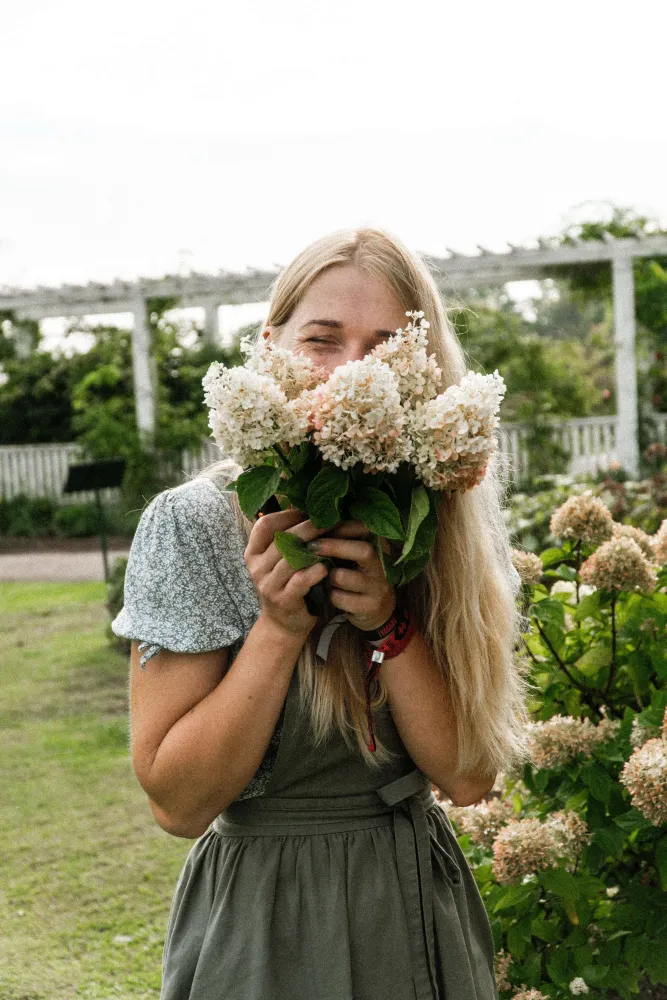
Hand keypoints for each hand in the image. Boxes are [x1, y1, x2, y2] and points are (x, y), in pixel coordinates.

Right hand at [244, 509, 330, 635]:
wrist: (284, 623)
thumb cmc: (287, 584)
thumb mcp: (281, 560)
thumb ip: (287, 538)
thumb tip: (310, 507)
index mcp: (253, 552)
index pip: (264, 525)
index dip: (287, 515)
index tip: (308, 512)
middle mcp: (256, 567)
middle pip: (281, 539)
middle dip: (308, 527)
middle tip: (329, 521)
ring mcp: (267, 584)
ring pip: (290, 558)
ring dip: (314, 547)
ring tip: (333, 540)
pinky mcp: (282, 599)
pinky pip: (299, 580)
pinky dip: (313, 571)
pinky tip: (325, 566)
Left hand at [307, 520, 395, 630]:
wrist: (377, 610)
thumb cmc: (359, 576)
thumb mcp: (355, 556)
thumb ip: (342, 541)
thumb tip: (314, 523)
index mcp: (380, 547)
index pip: (367, 529)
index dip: (343, 527)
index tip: (321, 527)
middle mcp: (384, 566)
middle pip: (364, 551)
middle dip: (334, 546)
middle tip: (311, 546)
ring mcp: (379, 587)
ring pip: (345, 577)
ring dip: (328, 576)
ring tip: (323, 576)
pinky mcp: (371, 606)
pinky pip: (340, 598)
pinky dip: (330, 595)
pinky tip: (330, 595)